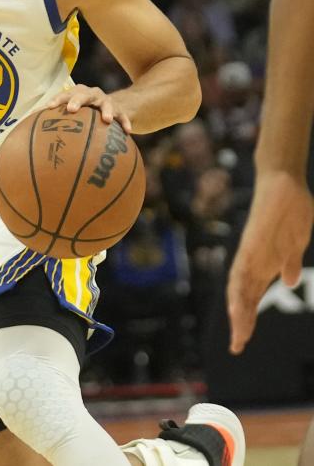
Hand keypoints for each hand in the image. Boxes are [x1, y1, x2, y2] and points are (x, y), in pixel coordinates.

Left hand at [46, 85, 132, 132]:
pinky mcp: (120, 110)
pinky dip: (126, 123)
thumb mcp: (71, 113)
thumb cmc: (84, 111)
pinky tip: (128, 132)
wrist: (113, 105)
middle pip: (83, 95)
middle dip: (77, 101)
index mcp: (76, 94)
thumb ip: (53, 120)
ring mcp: (106, 101)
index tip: (48, 108)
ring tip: (107, 120)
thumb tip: (27, 131)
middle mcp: (91, 95)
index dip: (56, 100)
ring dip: (107, 111)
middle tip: (71, 109)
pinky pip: (124, 117)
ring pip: (106, 104)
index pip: (64, 95)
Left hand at [227, 171, 313, 353]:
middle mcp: (253, 260)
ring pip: (240, 284)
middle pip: (243, 296)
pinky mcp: (254, 239)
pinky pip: (245, 263)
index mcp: (263, 264)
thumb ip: (287, 263)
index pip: (251, 297)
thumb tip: (286, 281)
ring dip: (239, 308)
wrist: (283, 183)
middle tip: (237, 346)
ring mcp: (252, 250)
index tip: (241, 342)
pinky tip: (239, 297)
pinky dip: (242, 282)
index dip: (246, 319)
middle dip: (241, 322)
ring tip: (238, 331)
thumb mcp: (294, 245)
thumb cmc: (288, 212)